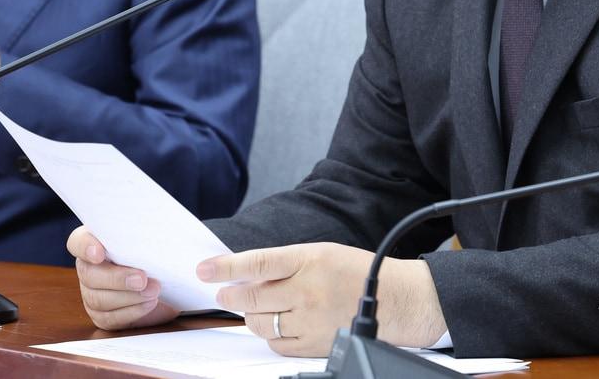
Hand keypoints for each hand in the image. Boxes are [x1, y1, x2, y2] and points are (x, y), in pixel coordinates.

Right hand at [69, 226, 178, 329]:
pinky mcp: (103, 315)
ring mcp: (92, 293)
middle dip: (117, 278)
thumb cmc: (158, 250)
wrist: (168, 278)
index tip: (99, 252)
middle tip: (142, 278)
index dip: (85, 247)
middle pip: (89, 274)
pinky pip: (111, 318)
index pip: (78, 242)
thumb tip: (173, 241)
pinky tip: (149, 304)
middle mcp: (88, 267)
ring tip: (154, 291)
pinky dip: (132, 311)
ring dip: (128, 297)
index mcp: (94, 241)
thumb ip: (157, 235)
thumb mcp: (159, 237)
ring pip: (99, 298)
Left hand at [198, 242, 446, 355]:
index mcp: (310, 260)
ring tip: (259, 307)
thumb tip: (248, 273)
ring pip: (260, 323)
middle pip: (253, 297)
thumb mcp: (322, 253)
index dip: (226, 266)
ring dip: (252, 315)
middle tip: (225, 292)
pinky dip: (270, 334)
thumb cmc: (356, 272)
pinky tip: (278, 324)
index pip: (258, 262)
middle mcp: (308, 290)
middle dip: (232, 294)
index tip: (203, 269)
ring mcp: (311, 321)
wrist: (394, 301)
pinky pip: (276, 343)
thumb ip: (286, 263)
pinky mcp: (315, 345)